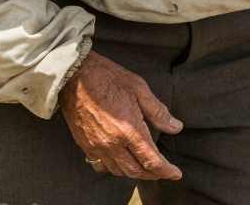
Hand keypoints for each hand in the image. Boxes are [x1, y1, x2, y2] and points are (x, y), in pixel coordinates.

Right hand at [60, 51, 183, 180]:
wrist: (73, 76)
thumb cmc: (107, 77)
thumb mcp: (139, 88)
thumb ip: (158, 112)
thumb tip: (175, 127)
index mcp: (129, 130)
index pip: (152, 160)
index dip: (166, 171)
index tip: (176, 174)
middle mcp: (112, 143)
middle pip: (136, 171)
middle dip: (153, 174)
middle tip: (164, 171)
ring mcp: (97, 146)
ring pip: (119, 171)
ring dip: (135, 172)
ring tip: (146, 168)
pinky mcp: (85, 144)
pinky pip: (102, 165)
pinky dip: (115, 168)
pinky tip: (122, 161)